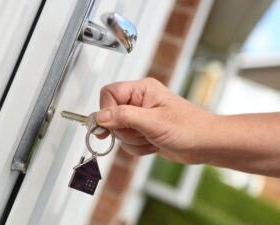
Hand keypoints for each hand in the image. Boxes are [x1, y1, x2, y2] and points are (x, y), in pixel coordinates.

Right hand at [96, 78, 214, 163]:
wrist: (205, 144)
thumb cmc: (189, 128)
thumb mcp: (153, 122)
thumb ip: (124, 116)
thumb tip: (99, 117)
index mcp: (142, 89)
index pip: (109, 94)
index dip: (106, 111)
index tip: (109, 126)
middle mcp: (139, 101)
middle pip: (111, 116)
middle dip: (126, 130)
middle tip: (144, 132)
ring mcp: (140, 117)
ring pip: (119, 132)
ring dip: (134, 141)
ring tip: (153, 138)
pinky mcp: (143, 131)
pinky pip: (128, 142)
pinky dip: (139, 148)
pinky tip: (154, 144)